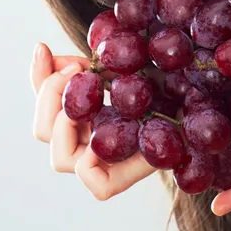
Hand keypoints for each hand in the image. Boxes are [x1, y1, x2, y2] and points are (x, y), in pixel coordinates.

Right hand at [29, 42, 155, 199]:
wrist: (192, 99)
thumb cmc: (154, 85)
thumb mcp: (113, 67)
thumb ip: (79, 65)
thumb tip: (41, 49)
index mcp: (79, 117)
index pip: (43, 103)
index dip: (38, 78)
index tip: (45, 48)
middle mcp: (83, 142)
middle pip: (43, 129)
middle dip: (52, 92)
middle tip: (77, 68)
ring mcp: (98, 164)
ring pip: (59, 158)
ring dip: (68, 119)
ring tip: (90, 88)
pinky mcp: (117, 181)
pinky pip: (94, 182)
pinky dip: (92, 161)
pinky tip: (107, 130)